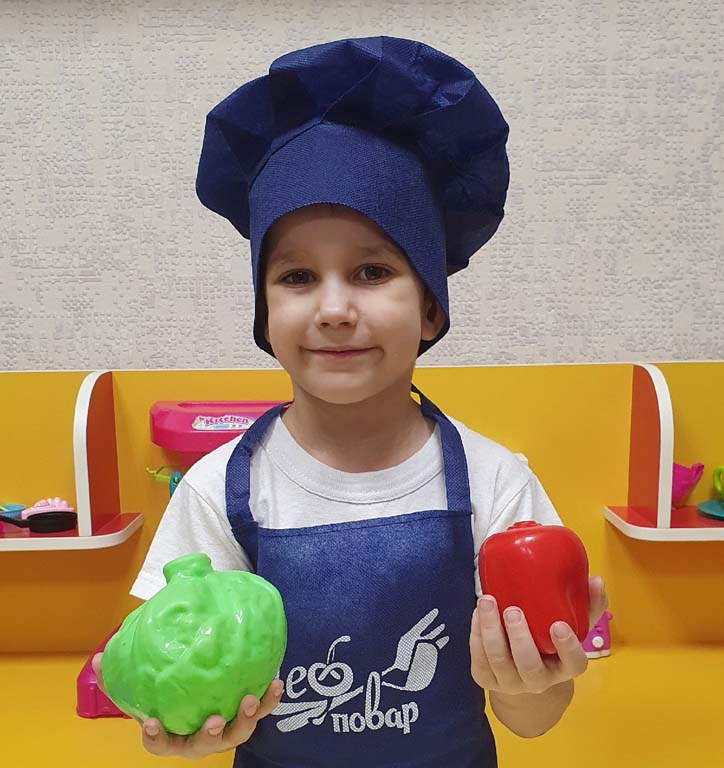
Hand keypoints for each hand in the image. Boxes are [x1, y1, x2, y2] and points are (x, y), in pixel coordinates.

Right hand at [91, 652, 282, 757]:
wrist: (199, 687)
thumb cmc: (167, 691)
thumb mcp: (144, 683)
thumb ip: (121, 674)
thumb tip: (98, 659)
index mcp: (171, 733)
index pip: (159, 744)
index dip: (155, 737)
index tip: (151, 723)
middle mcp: (198, 737)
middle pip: (204, 745)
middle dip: (210, 735)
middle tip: (214, 720)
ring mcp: (224, 729)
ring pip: (236, 733)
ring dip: (245, 718)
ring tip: (250, 699)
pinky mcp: (245, 714)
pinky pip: (260, 711)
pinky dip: (268, 700)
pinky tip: (275, 683)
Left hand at [469, 575, 607, 695]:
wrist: (521, 670)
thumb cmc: (549, 638)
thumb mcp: (571, 624)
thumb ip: (586, 604)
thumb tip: (596, 580)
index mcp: (564, 667)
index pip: (574, 664)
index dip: (568, 648)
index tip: (559, 625)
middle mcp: (538, 680)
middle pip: (529, 665)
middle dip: (520, 638)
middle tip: (513, 610)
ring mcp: (510, 682)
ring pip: (499, 661)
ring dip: (490, 630)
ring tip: (487, 601)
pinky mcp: (485, 679)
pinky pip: (479, 660)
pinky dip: (476, 634)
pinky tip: (478, 613)